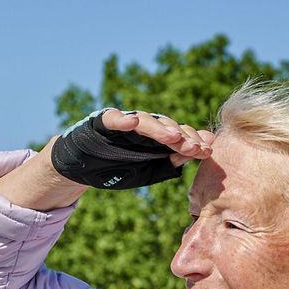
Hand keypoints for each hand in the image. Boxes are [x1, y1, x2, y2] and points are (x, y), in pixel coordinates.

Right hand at [59, 107, 214, 182]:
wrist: (82, 167)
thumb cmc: (116, 168)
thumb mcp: (148, 170)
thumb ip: (171, 161)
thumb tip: (201, 151)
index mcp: (156, 138)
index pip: (179, 136)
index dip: (193, 143)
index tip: (206, 152)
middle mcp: (143, 126)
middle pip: (167, 127)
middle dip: (182, 137)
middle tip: (194, 147)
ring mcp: (124, 122)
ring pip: (146, 121)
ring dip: (160, 129)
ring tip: (173, 136)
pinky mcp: (102, 122)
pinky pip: (112, 118)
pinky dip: (122, 120)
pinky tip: (132, 123)